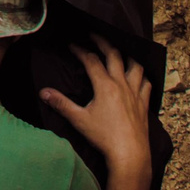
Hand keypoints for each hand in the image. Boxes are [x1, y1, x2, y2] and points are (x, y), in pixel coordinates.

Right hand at [41, 38, 151, 176]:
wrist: (129, 154)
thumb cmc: (104, 137)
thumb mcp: (79, 120)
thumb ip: (61, 104)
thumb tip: (43, 92)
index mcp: (105, 85)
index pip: (91, 60)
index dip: (80, 50)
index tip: (71, 44)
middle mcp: (122, 84)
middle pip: (114, 54)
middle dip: (103, 42)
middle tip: (94, 35)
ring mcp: (135, 93)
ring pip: (135, 65)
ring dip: (127, 55)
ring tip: (120, 52)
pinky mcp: (144, 103)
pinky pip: (146, 83)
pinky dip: (142, 76)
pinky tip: (138, 77)